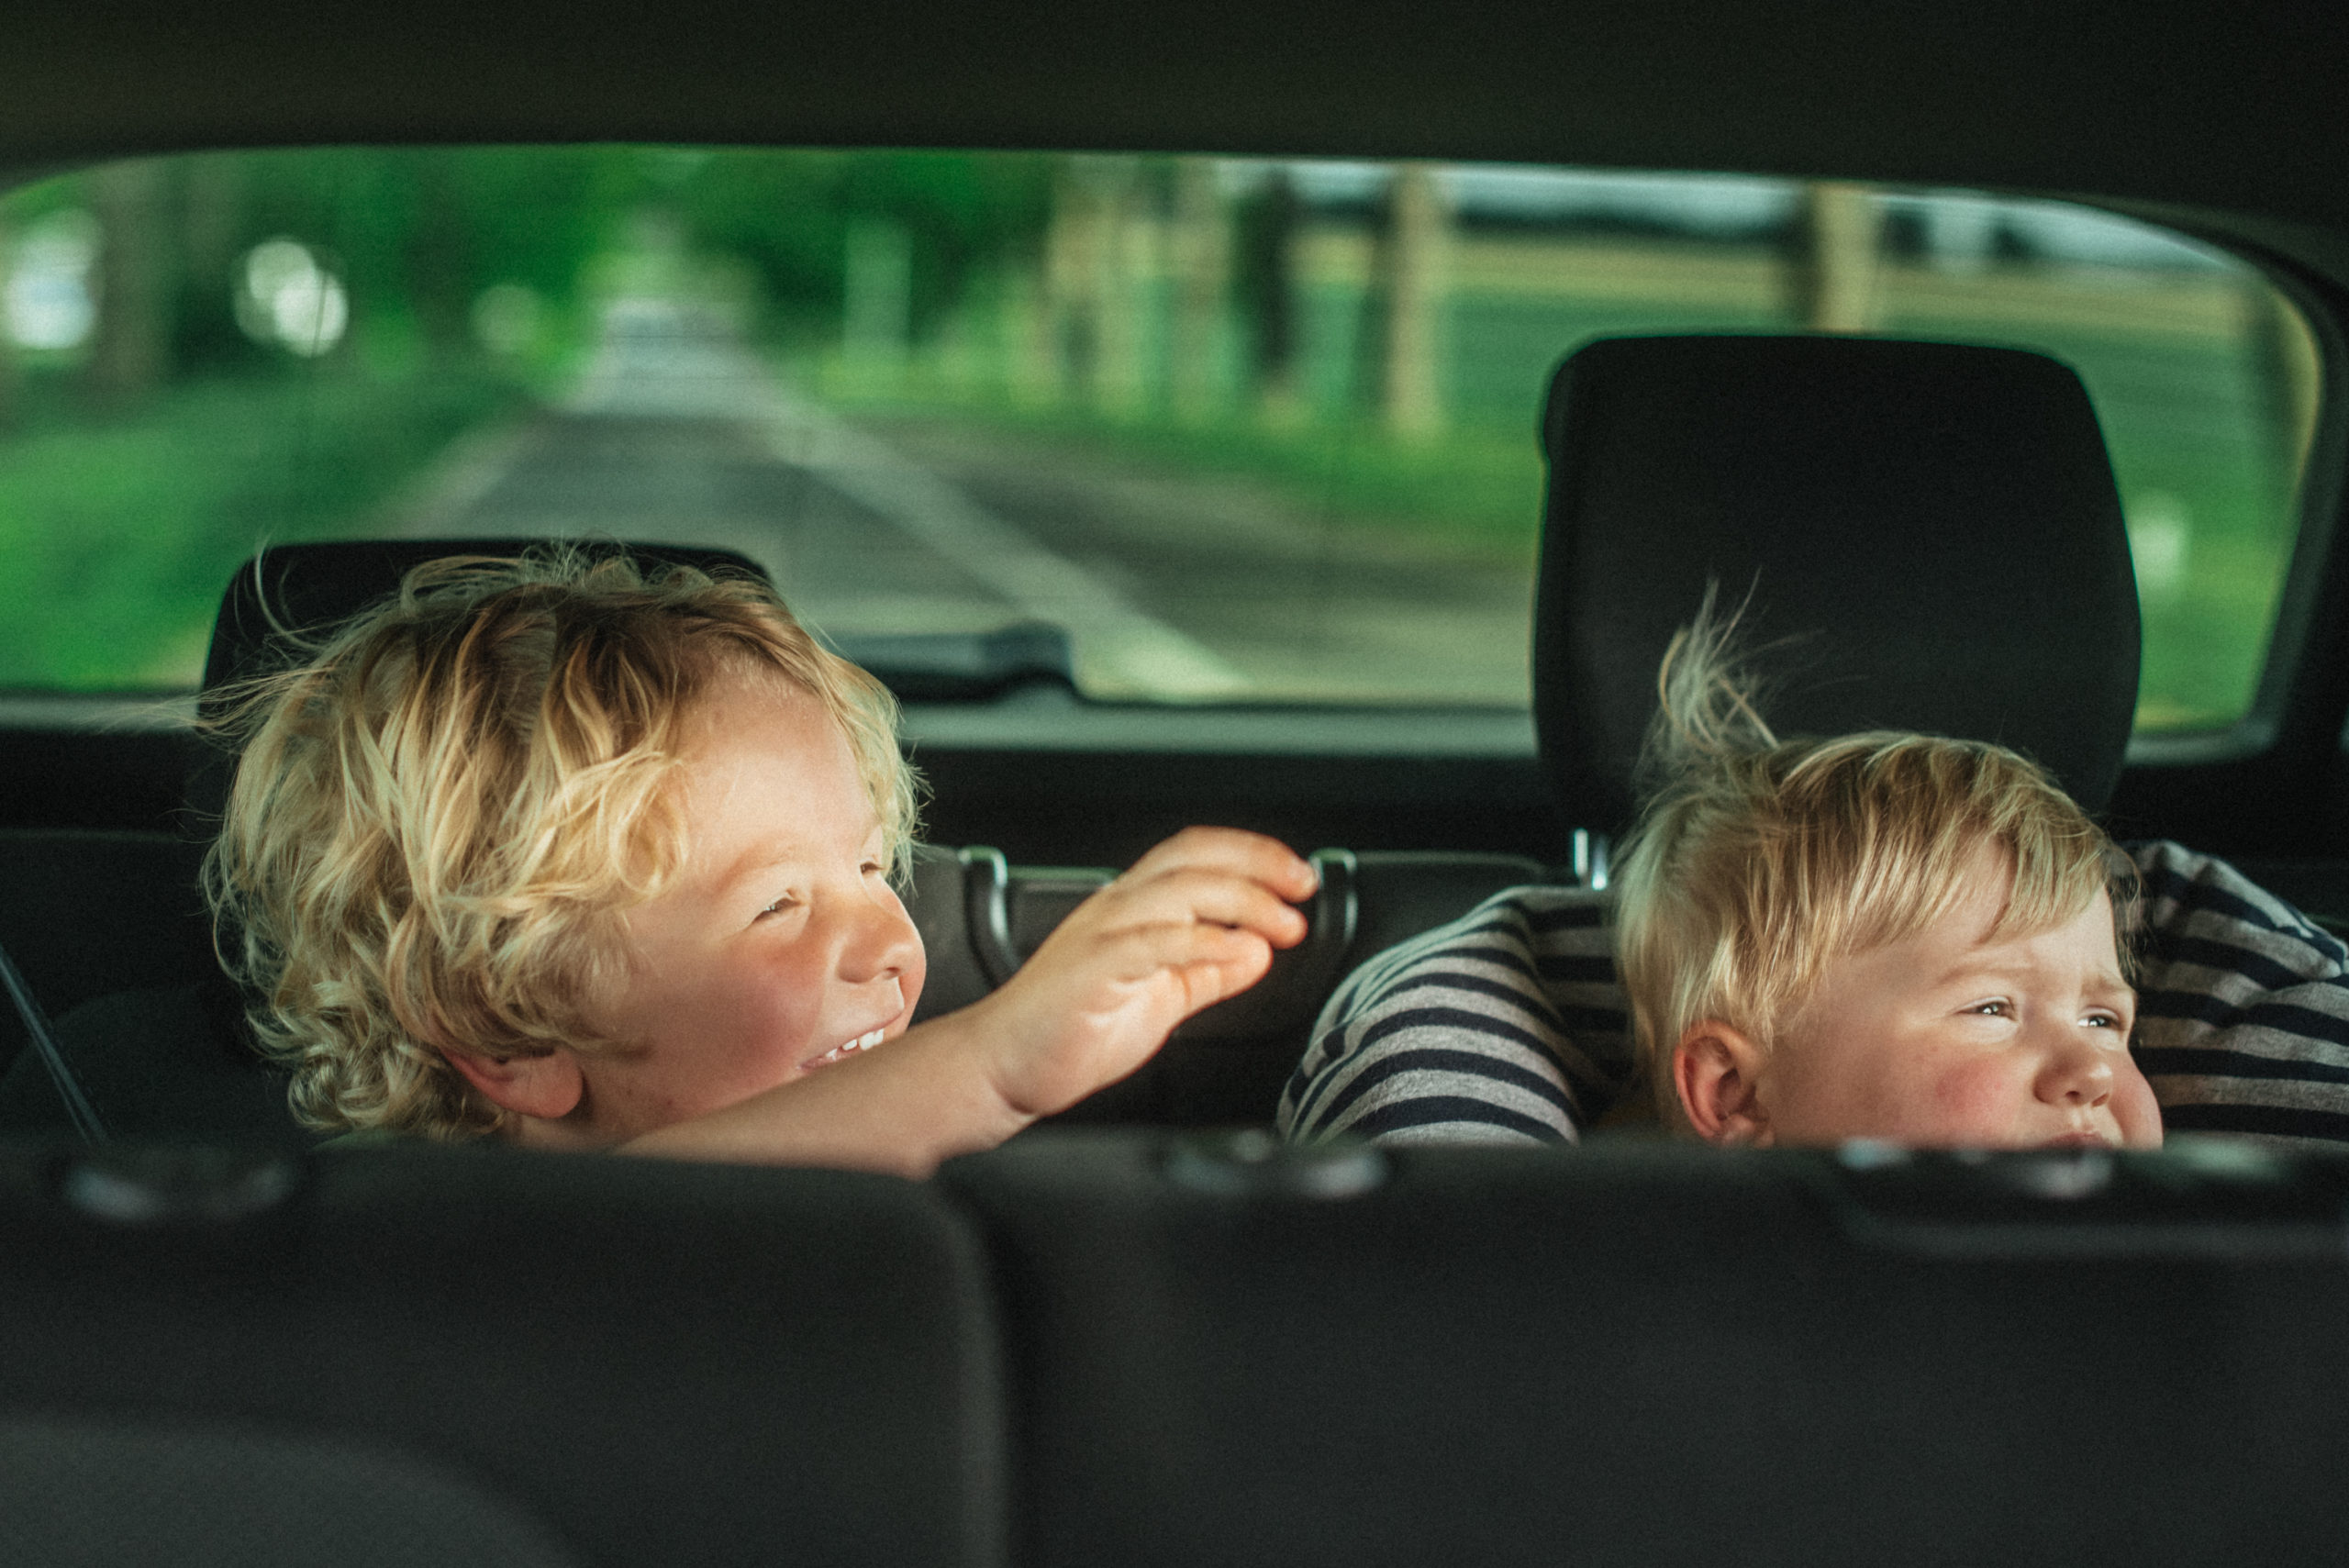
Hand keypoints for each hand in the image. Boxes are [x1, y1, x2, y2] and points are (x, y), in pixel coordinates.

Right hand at [967, 827, 1316, 1117]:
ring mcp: (1103, 934)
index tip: (1298, 880)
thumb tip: (1258, 953)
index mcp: (1133, 910)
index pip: (1198, 856)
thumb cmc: (1068, 1032)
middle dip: (1258, 863)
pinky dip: (1202, 940)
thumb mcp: (1161, 999)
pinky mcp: (1093, 967)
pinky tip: (1238, 951)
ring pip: (1180, 889)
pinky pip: (1154, 940)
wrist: (1001, 1067)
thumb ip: (1208, 974)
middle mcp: (1118, 909)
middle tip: (1302, 889)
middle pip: (1194, 857)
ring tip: (1283, 924)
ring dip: (1243, 900)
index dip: (1253, 855)